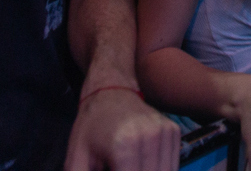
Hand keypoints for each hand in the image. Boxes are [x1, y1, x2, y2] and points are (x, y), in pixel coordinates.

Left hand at [65, 88, 181, 170]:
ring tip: (128, 166)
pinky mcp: (175, 133)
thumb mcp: (76, 159)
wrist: (111, 88)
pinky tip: (141, 166)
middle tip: (117, 169)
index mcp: (125, 147)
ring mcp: (167, 134)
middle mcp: (151, 139)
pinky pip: (171, 166)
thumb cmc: (90, 125)